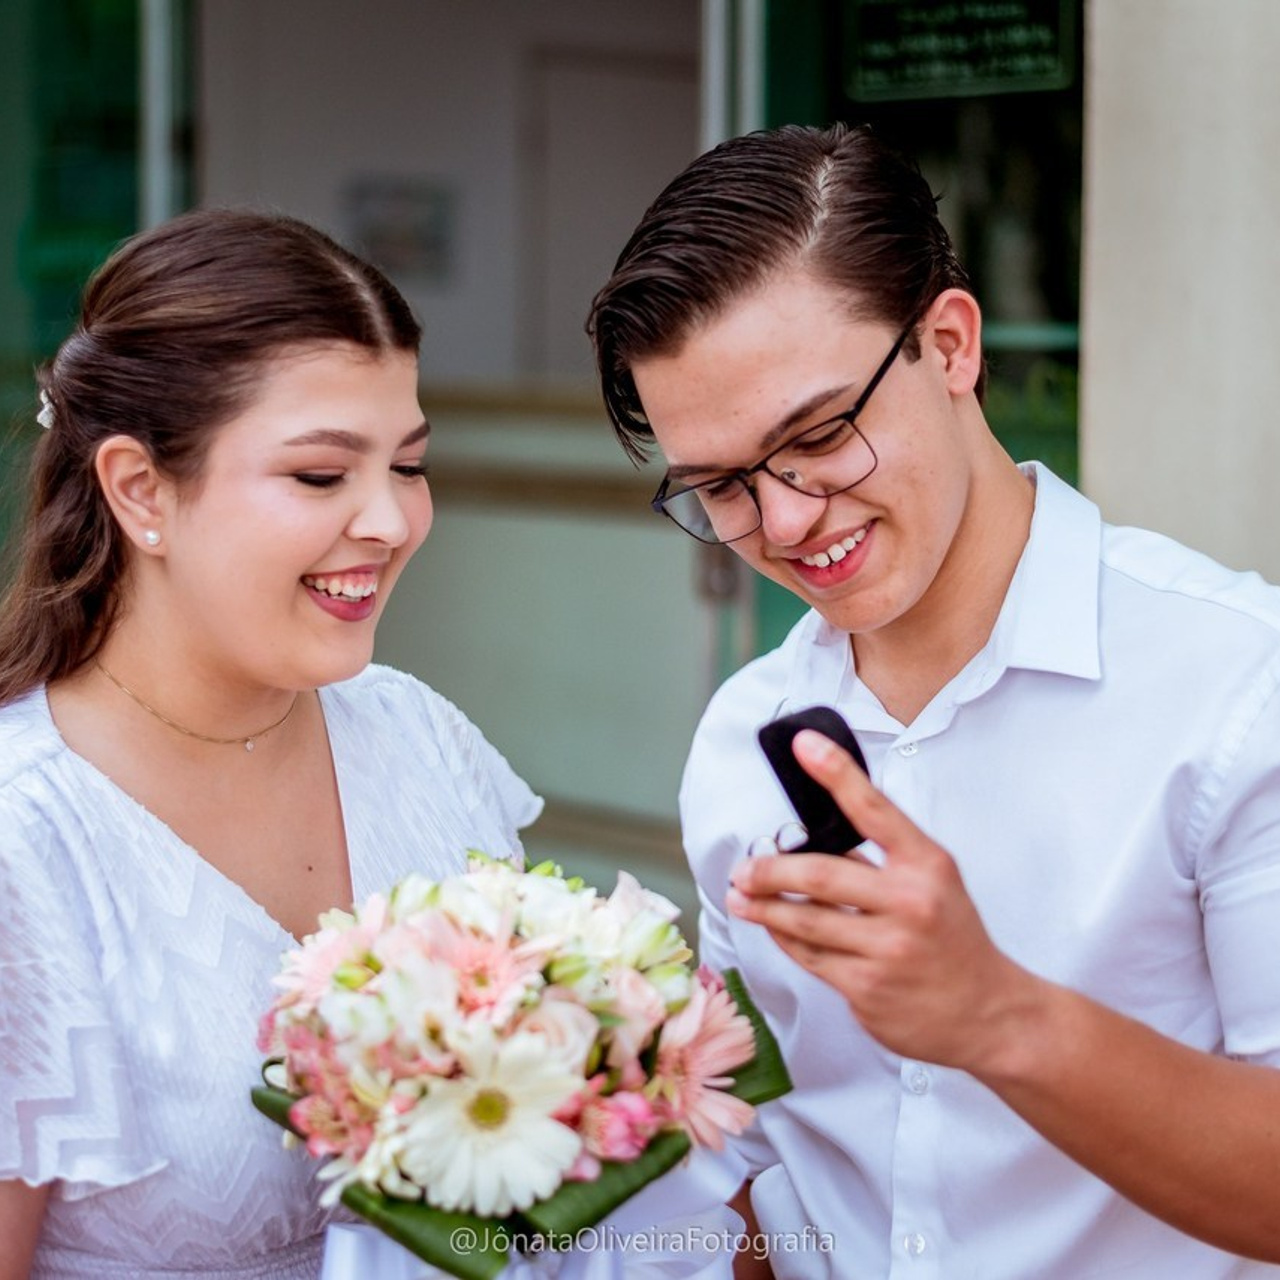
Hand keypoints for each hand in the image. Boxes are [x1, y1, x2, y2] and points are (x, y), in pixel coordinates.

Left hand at [727, 729, 1039, 1071]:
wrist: (989, 1013)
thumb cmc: (952, 937)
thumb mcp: (935, 883)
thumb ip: (883, 858)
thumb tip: (812, 836)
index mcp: (928, 865)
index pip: (874, 808)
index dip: (836, 772)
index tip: (804, 744)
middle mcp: (910, 903)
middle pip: (820, 875)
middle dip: (770, 870)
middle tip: (744, 868)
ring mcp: (888, 949)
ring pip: (805, 920)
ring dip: (763, 906)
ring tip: (741, 896)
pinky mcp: (867, 988)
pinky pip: (810, 957)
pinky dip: (787, 939)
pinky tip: (774, 927)